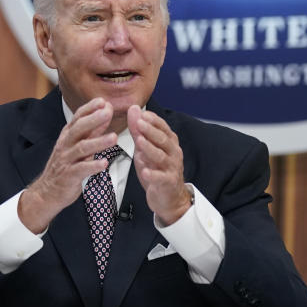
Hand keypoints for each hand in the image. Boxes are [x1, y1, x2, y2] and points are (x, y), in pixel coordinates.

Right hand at [18, 98, 116, 232]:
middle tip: (108, 112)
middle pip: (78, 129)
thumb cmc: (66, 166)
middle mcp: (66, 145)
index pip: (77, 117)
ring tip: (114, 137)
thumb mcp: (77, 145)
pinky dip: (93, 166)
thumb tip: (105, 113)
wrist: (47, 191)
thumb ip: (92, 131)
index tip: (103, 101)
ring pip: (82, 148)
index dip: (89, 108)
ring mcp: (66, 160)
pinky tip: (104, 163)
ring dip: (98, 142)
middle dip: (93, 119)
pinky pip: (81, 170)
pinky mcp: (69, 176)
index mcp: (68, 136)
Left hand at [128, 105, 190, 224]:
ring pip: (161, 156)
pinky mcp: (168, 182)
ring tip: (139, 142)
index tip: (142, 113)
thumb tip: (133, 109)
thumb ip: (138, 130)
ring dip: (150, 148)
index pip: (163, 127)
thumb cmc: (157, 169)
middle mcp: (173, 153)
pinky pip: (161, 177)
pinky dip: (153, 174)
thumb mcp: (145, 148)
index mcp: (169, 142)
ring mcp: (172, 168)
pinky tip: (145, 172)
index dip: (153, 120)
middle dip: (150, 130)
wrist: (170, 197)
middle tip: (139, 122)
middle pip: (163, 139)